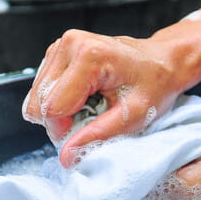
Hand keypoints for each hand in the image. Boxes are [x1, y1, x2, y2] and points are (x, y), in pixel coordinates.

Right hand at [22, 29, 187, 166]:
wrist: (162, 61)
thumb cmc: (154, 82)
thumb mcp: (134, 115)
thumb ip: (99, 135)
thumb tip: (67, 155)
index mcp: (89, 56)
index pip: (52, 107)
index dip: (65, 129)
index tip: (86, 133)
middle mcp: (71, 44)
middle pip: (40, 102)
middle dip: (61, 120)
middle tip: (91, 119)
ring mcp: (62, 45)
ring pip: (38, 96)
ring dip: (61, 109)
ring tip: (91, 105)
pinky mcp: (58, 51)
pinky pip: (43, 87)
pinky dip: (61, 98)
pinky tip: (84, 95)